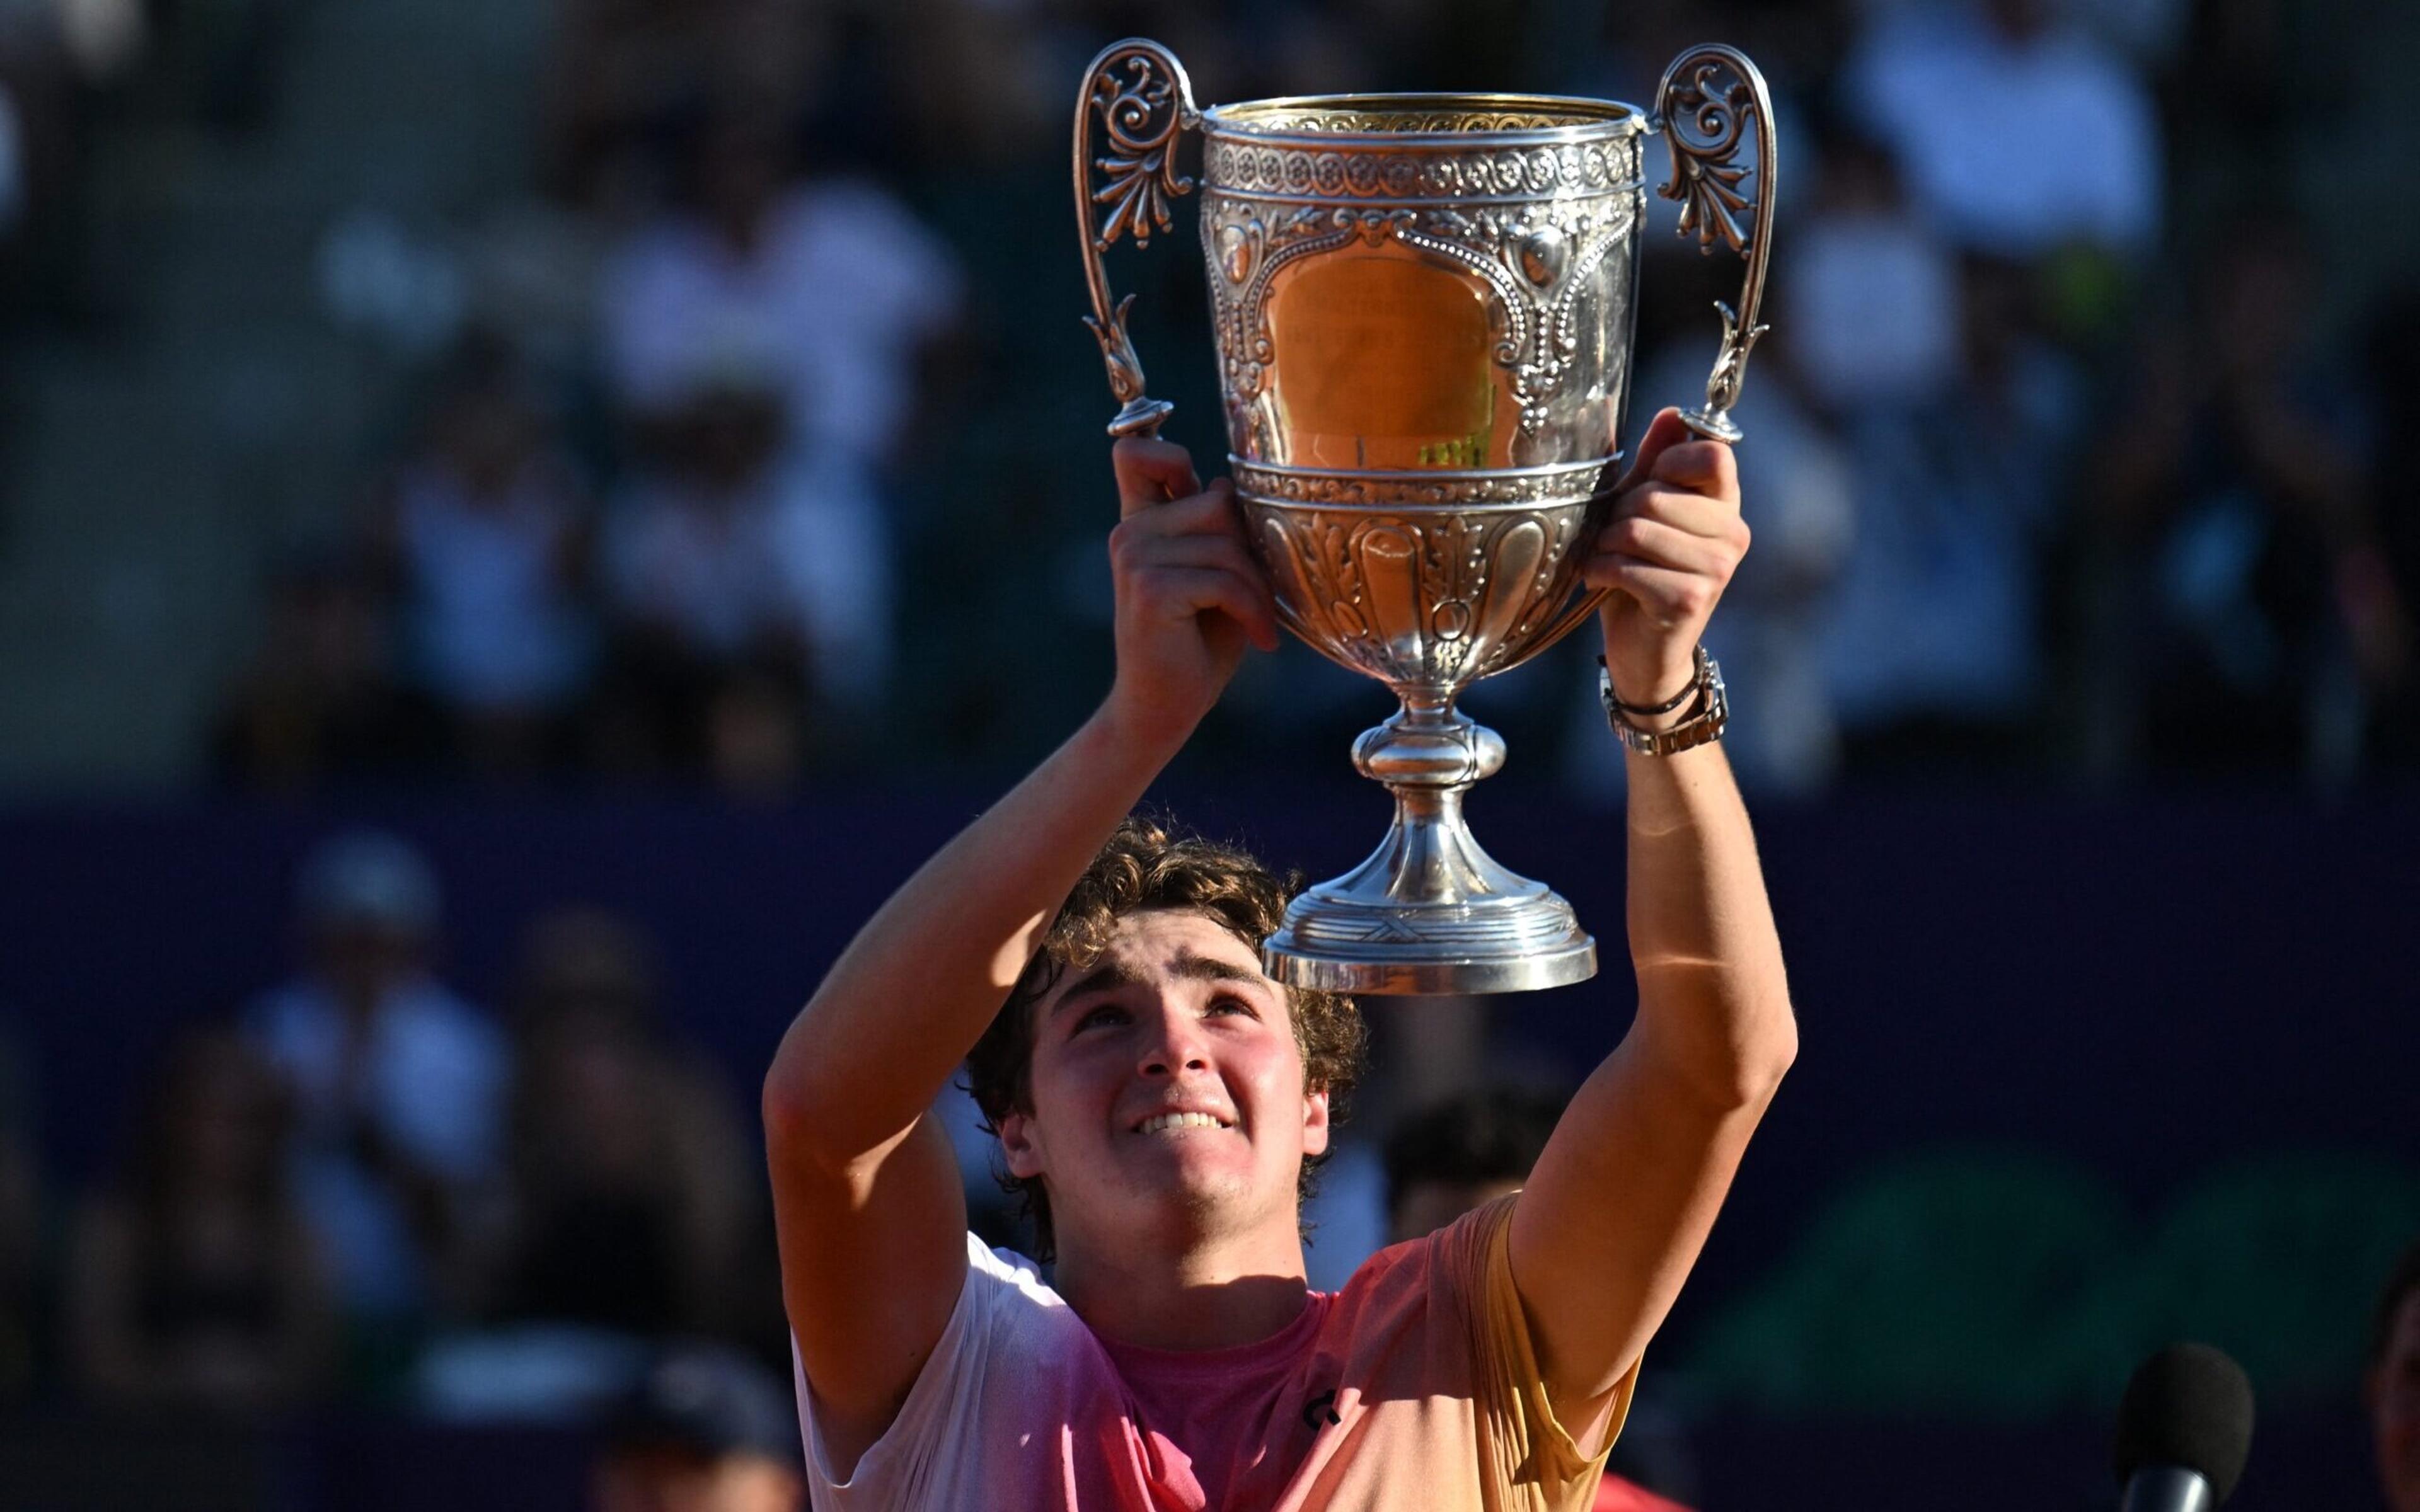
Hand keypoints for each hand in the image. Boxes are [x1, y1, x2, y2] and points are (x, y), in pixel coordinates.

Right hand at [1101, 438, 1280, 748]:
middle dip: (1252, 549)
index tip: (1199, 489)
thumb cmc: (1197, 642)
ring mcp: (1134, 558)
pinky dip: (1253, 611)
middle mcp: (1130, 533)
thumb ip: (1218, 529)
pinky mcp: (1149, 589)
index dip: (1171, 454)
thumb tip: (1228, 487)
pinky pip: (1225, 579)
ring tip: (1260, 622)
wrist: (1162, 707)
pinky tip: (1261, 639)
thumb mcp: (1214, 574)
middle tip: (1261, 594)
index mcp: (1140, 522)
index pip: (1135, 452)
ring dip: (1258, 588)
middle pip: (1217, 501)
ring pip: (1227, 544)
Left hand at [1585, 409, 1749, 714]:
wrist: (1644, 652)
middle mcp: (1732, 535)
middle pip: (1656, 494)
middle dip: (1618, 514)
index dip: (1667, 462)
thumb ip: (1658, 463)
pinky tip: (1604, 584)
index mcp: (1726, 506)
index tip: (1646, 484)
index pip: (1712, 455)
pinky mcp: (1689, 599)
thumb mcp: (1645, 511)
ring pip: (1636, 529)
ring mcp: (1716, 569)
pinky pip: (1626, 565)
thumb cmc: (1640, 574)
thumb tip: (1673, 414)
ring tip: (1608, 561)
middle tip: (1614, 538)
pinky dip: (1601, 572)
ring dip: (1605, 546)